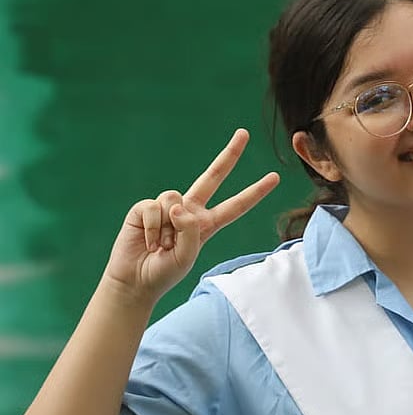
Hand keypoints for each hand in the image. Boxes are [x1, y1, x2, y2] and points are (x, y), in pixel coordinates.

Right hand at [102, 129, 279, 307]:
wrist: (135, 280)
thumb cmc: (164, 271)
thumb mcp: (187, 256)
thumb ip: (189, 231)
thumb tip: (178, 205)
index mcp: (207, 224)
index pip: (237, 205)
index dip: (255, 192)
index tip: (274, 177)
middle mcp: (189, 210)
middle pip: (213, 176)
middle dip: (229, 154)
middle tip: (244, 133)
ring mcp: (167, 207)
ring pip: (175, 198)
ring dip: (168, 228)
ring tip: (161, 246)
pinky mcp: (146, 207)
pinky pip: (154, 207)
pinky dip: (153, 228)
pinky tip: (148, 242)